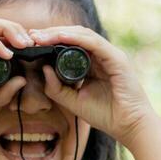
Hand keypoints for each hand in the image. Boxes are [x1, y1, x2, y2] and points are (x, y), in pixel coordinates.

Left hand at [29, 26, 156, 146]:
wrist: (129, 126)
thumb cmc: (106, 115)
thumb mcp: (74, 102)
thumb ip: (57, 88)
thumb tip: (43, 69)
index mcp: (93, 64)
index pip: (70, 45)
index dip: (50, 42)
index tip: (31, 43)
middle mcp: (102, 56)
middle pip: (74, 36)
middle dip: (51, 34)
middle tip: (31, 35)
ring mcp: (110, 55)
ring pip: (82, 35)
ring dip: (60, 33)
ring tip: (40, 36)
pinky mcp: (116, 58)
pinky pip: (93, 43)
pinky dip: (75, 39)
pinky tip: (59, 38)